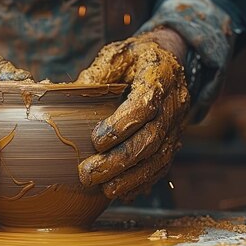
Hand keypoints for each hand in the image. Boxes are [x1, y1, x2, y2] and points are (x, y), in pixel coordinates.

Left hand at [76, 28, 189, 200]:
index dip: (121, 125)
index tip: (95, 140)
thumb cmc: (137, 57)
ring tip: (104, 190)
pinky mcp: (174, 140)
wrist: (171, 59)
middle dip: (120, 160)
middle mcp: (175, 103)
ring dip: (132, 178)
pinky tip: (122, 192)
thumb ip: (97, 73)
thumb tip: (67, 95)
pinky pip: (163, 166)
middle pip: (152, 138)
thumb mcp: (117, 54)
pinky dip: (143, 182)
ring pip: (160, 158)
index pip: (145, 105)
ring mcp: (178, 125)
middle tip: (88, 174)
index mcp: (160, 76)